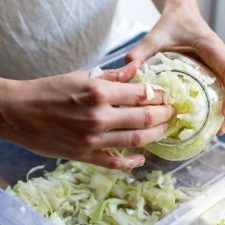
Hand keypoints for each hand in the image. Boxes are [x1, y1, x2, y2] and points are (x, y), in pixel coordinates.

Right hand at [0, 62, 173, 169]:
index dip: (158, 94)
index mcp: (98, 92)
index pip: (141, 93)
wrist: (20, 112)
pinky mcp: (84, 155)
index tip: (164, 95)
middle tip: (171, 112)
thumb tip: (135, 70)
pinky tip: (141, 159)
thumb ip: (111, 76)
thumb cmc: (48, 91)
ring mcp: (93, 139)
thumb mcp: (80, 76)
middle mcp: (99, 117)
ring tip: (163, 129)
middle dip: (164, 114)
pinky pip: (115, 163)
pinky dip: (132, 163)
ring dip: (155, 135)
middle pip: (145, 117)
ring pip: (136, 140)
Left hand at [126, 0, 224, 133]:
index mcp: (209, 47)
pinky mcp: (212, 66)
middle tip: (218, 132)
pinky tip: (208, 114)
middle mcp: (218, 55)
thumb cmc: (172, 22)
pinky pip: (220, 84)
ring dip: (224, 107)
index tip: (222, 115)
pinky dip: (218, 100)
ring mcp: (217, 61)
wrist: (182, 12)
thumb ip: (141, 51)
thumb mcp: (155, 36)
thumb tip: (130, 69)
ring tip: (216, 130)